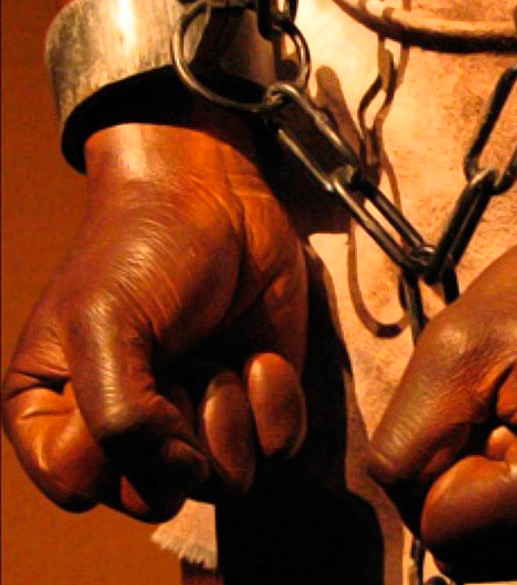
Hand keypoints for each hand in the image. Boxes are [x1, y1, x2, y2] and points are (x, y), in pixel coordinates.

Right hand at [2, 117, 307, 521]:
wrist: (218, 198)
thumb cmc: (142, 250)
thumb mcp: (106, 327)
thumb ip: (120, 419)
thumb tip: (181, 480)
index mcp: (60, 416)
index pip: (83, 485)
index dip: (117, 443)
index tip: (132, 375)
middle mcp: (129, 431)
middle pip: (159, 495)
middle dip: (180, 432)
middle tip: (182, 366)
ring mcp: (198, 421)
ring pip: (225, 481)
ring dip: (230, 414)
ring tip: (218, 355)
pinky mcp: (258, 405)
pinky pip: (279, 449)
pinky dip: (277, 405)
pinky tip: (261, 358)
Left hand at [369, 163, 516, 580]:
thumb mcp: (457, 342)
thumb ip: (406, 443)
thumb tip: (404, 507)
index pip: (442, 531)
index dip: (432, 465)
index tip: (473, 401)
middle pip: (470, 555)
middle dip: (459, 485)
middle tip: (500, 406)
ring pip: (499, 554)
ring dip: (490, 494)